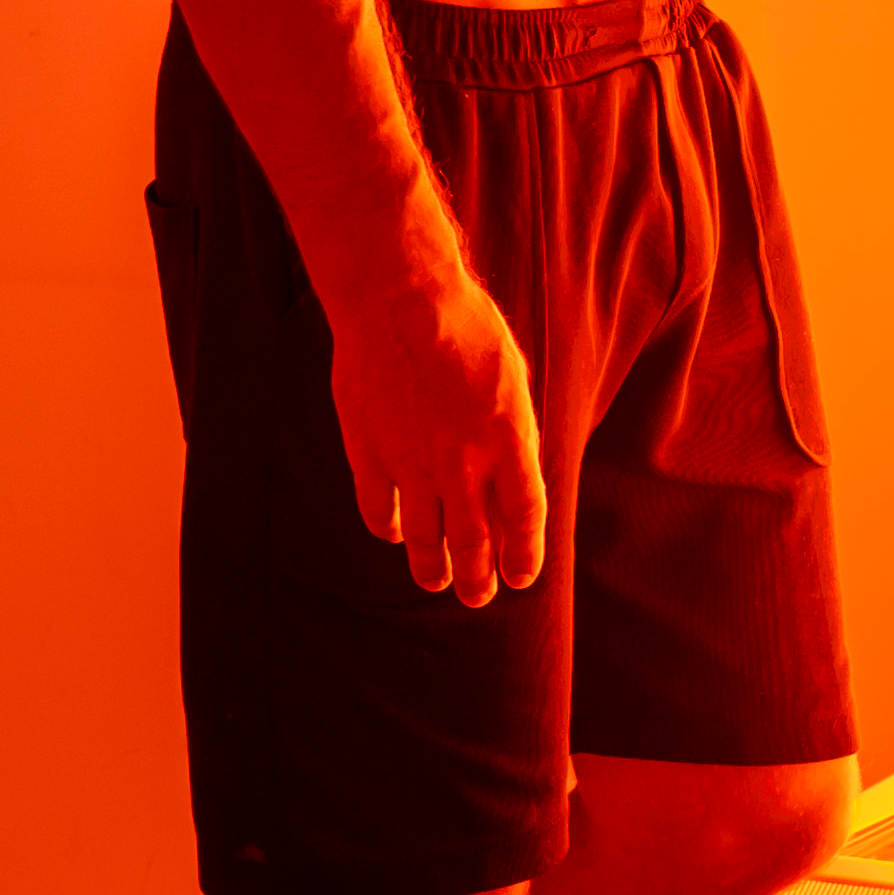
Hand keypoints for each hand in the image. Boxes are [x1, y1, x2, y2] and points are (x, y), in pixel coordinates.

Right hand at [327, 266, 544, 604]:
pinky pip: (379, 510)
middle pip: (475, 543)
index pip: (524, 519)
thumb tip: (508, 479)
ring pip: (425, 539)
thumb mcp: (512, 378)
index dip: (524, 554)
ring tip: (438, 582)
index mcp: (509, 441)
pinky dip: (390, 529)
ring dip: (434, 569)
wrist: (399, 297)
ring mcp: (413, 462)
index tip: (521, 576)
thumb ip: (512, 434)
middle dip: (479, 578)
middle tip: (479, 596)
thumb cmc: (465, 327)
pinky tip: (397, 536)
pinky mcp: (369, 452)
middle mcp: (463, 463)